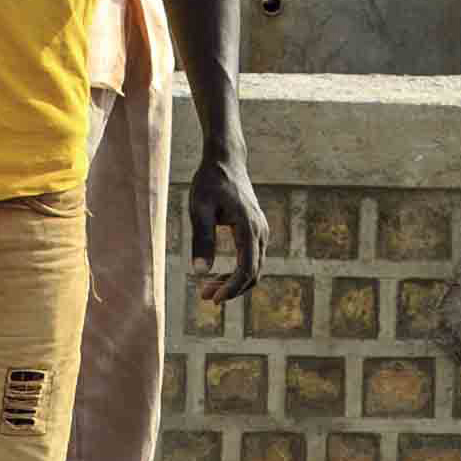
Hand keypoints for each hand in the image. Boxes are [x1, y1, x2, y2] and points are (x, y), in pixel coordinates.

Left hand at [186, 152, 265, 301]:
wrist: (225, 161)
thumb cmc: (210, 182)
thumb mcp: (199, 209)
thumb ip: (202, 240)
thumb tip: (200, 272)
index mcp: (248, 227)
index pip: (247, 268)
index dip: (232, 288)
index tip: (214, 299)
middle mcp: (260, 231)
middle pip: (253, 273)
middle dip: (231, 289)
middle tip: (204, 297)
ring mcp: (260, 231)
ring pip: (254, 268)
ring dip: (233, 283)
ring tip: (206, 290)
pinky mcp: (256, 230)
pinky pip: (251, 259)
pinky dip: (236, 272)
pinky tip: (217, 276)